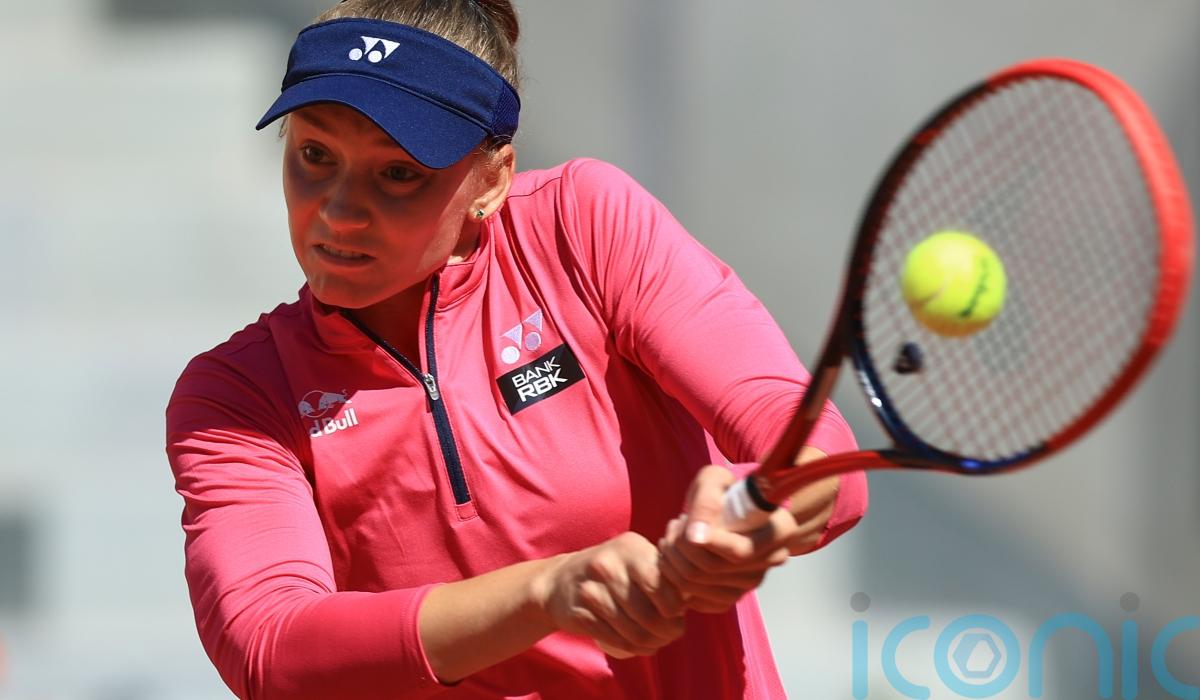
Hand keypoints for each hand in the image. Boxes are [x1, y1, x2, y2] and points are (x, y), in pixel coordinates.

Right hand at [535, 532, 685, 657]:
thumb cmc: (613, 571)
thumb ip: (662, 571)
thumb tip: (693, 596)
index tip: (678, 614)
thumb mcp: (635, 559)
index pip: (660, 585)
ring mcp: (590, 590)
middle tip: (671, 634)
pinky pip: (614, 639)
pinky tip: (639, 646)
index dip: (674, 607)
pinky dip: (632, 649)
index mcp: (629, 547)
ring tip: (657, 642)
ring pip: (633, 631)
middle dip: (666, 632)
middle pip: (648, 613)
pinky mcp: (578, 614)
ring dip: (651, 644)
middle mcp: (607, 565)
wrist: (560, 581)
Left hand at [657, 465, 814, 613]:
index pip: (740, 551)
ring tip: (671, 536)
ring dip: (672, 558)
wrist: (726, 510)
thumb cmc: (723, 491)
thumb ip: (706, 501)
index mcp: (780, 532)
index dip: (705, 540)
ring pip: (696, 584)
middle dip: (679, 545)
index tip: (682, 521)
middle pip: (711, 569)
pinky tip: (675, 555)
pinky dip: (673, 578)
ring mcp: (751, 584)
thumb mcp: (714, 481)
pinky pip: (692, 598)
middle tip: (674, 525)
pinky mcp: (730, 599)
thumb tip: (696, 537)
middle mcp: (771, 562)